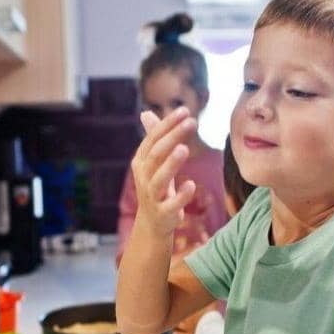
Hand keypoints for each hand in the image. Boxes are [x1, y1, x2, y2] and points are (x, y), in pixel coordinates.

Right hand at [131, 107, 198, 236]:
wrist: (153, 223)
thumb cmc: (156, 187)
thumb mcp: (153, 163)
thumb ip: (152, 138)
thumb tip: (145, 113)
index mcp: (141, 162)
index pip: (152, 139)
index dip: (167, 124)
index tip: (185, 110)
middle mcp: (144, 177)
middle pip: (156, 154)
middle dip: (172, 137)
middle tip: (192, 122)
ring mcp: (152, 196)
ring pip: (159, 179)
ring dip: (171, 164)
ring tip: (184, 148)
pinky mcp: (163, 213)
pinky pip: (171, 204)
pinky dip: (181, 196)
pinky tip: (191, 185)